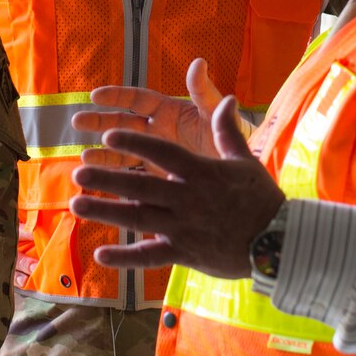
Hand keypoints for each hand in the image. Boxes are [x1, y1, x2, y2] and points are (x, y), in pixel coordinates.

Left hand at [70, 95, 285, 279]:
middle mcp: (188, 199)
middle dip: (107, 178)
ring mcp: (184, 228)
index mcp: (201, 173)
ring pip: (138, 219)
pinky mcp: (185, 254)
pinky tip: (101, 254)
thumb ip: (228, 130)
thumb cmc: (262, 198)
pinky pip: (151, 256)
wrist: (279, 242)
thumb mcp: (245, 161)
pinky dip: (126, 257)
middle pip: (141, 187)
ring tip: (76, 205)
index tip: (108, 135)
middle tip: (78, 172)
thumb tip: (227, 98)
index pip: (162, 153)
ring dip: (106, 211)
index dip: (134, 143)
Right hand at [74, 59, 243, 172]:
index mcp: (170, 110)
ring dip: (103, 154)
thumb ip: (205, 93)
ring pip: (122, 151)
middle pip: (123, 123)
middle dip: (99, 122)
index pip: (138, 99)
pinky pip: (130, 176)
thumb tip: (199, 63)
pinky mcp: (155, 177)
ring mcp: (154, 154)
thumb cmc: (231, 139)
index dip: (116, 97)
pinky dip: (114, 179)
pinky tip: (98, 183)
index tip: (95, 96)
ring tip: (84, 159)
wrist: (240, 177)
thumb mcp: (217, 116)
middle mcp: (157, 130)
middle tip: (77, 123)